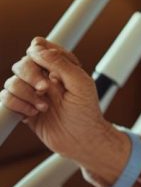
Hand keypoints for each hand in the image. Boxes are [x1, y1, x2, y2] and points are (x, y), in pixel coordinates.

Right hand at [2, 37, 123, 175]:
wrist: (80, 139)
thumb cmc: (86, 112)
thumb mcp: (80, 83)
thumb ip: (60, 62)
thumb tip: (36, 47)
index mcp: (61, 67)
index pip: (40, 48)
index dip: (38, 53)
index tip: (46, 67)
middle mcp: (45, 77)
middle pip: (22, 63)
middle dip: (30, 75)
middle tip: (45, 89)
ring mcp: (32, 92)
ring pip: (12, 81)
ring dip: (26, 94)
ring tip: (44, 107)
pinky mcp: (22, 107)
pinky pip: (6, 98)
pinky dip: (17, 105)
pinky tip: (33, 113)